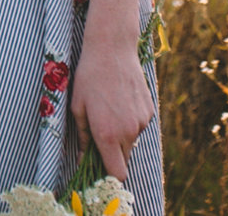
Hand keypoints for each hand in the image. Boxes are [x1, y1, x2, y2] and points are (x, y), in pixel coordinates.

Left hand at [71, 34, 153, 179]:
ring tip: (107, 112)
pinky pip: (138, 127)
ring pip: (131, 142)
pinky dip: (129, 123)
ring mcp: (142, 122)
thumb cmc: (88, 79)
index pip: (117, 172)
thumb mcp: (77, 108)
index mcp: (107, 135)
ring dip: (120, 137)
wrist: (113, 51)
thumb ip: (82, 137)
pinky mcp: (150, 112)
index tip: (98, 170)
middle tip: (97, 139)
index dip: (108, 175)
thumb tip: (83, 158)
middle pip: (124, 159)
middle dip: (111, 155)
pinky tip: (119, 103)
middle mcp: (129, 132)